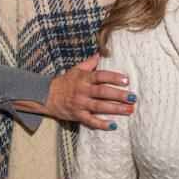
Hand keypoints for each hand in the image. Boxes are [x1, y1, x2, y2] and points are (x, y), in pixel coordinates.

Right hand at [15, 54, 133, 128]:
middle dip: (118, 95)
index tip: (126, 80)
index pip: (100, 76)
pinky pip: (91, 121)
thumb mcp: (77, 69)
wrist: (46, 96)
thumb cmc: (65, 82)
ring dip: (115, 109)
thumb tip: (102, 52)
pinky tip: (113, 125)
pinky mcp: (78, 115)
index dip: (113, 77)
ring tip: (129, 110)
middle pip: (102, 92)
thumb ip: (91, 63)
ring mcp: (80, 104)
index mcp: (84, 78)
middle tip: (132, 97)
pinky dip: (101, 124)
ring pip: (99, 107)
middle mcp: (83, 91)